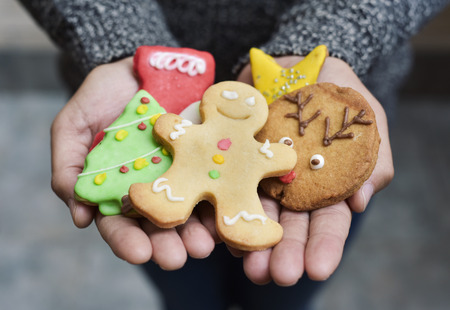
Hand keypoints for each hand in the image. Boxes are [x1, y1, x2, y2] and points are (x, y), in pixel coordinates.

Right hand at [51, 58, 215, 267]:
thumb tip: (80, 217)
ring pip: (192, 211)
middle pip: (159, 226)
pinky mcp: (209, 158)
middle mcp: (154, 188)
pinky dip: (223, 201)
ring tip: (204, 243)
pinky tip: (226, 215)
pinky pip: (218, 183)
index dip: (127, 241)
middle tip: (176, 257)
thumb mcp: (74, 125)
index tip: (137, 253)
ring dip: (198, 231)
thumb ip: (68, 166)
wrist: (143, 66)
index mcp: (120, 189)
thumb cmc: (104, 95)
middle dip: (167, 245)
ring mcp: (184, 174)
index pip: (120, 225)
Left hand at [236, 56, 393, 285]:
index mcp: (323, 186)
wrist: (298, 63)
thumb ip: (372, 162)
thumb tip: (360, 204)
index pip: (326, 222)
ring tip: (249, 264)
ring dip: (252, 242)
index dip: (323, 247)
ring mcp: (258, 174)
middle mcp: (289, 188)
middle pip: (287, 227)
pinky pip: (223, 186)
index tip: (318, 270)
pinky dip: (220, 208)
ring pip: (254, 214)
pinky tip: (218, 229)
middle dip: (285, 253)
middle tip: (277, 275)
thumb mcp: (367, 121)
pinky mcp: (232, 159)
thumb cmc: (338, 93)